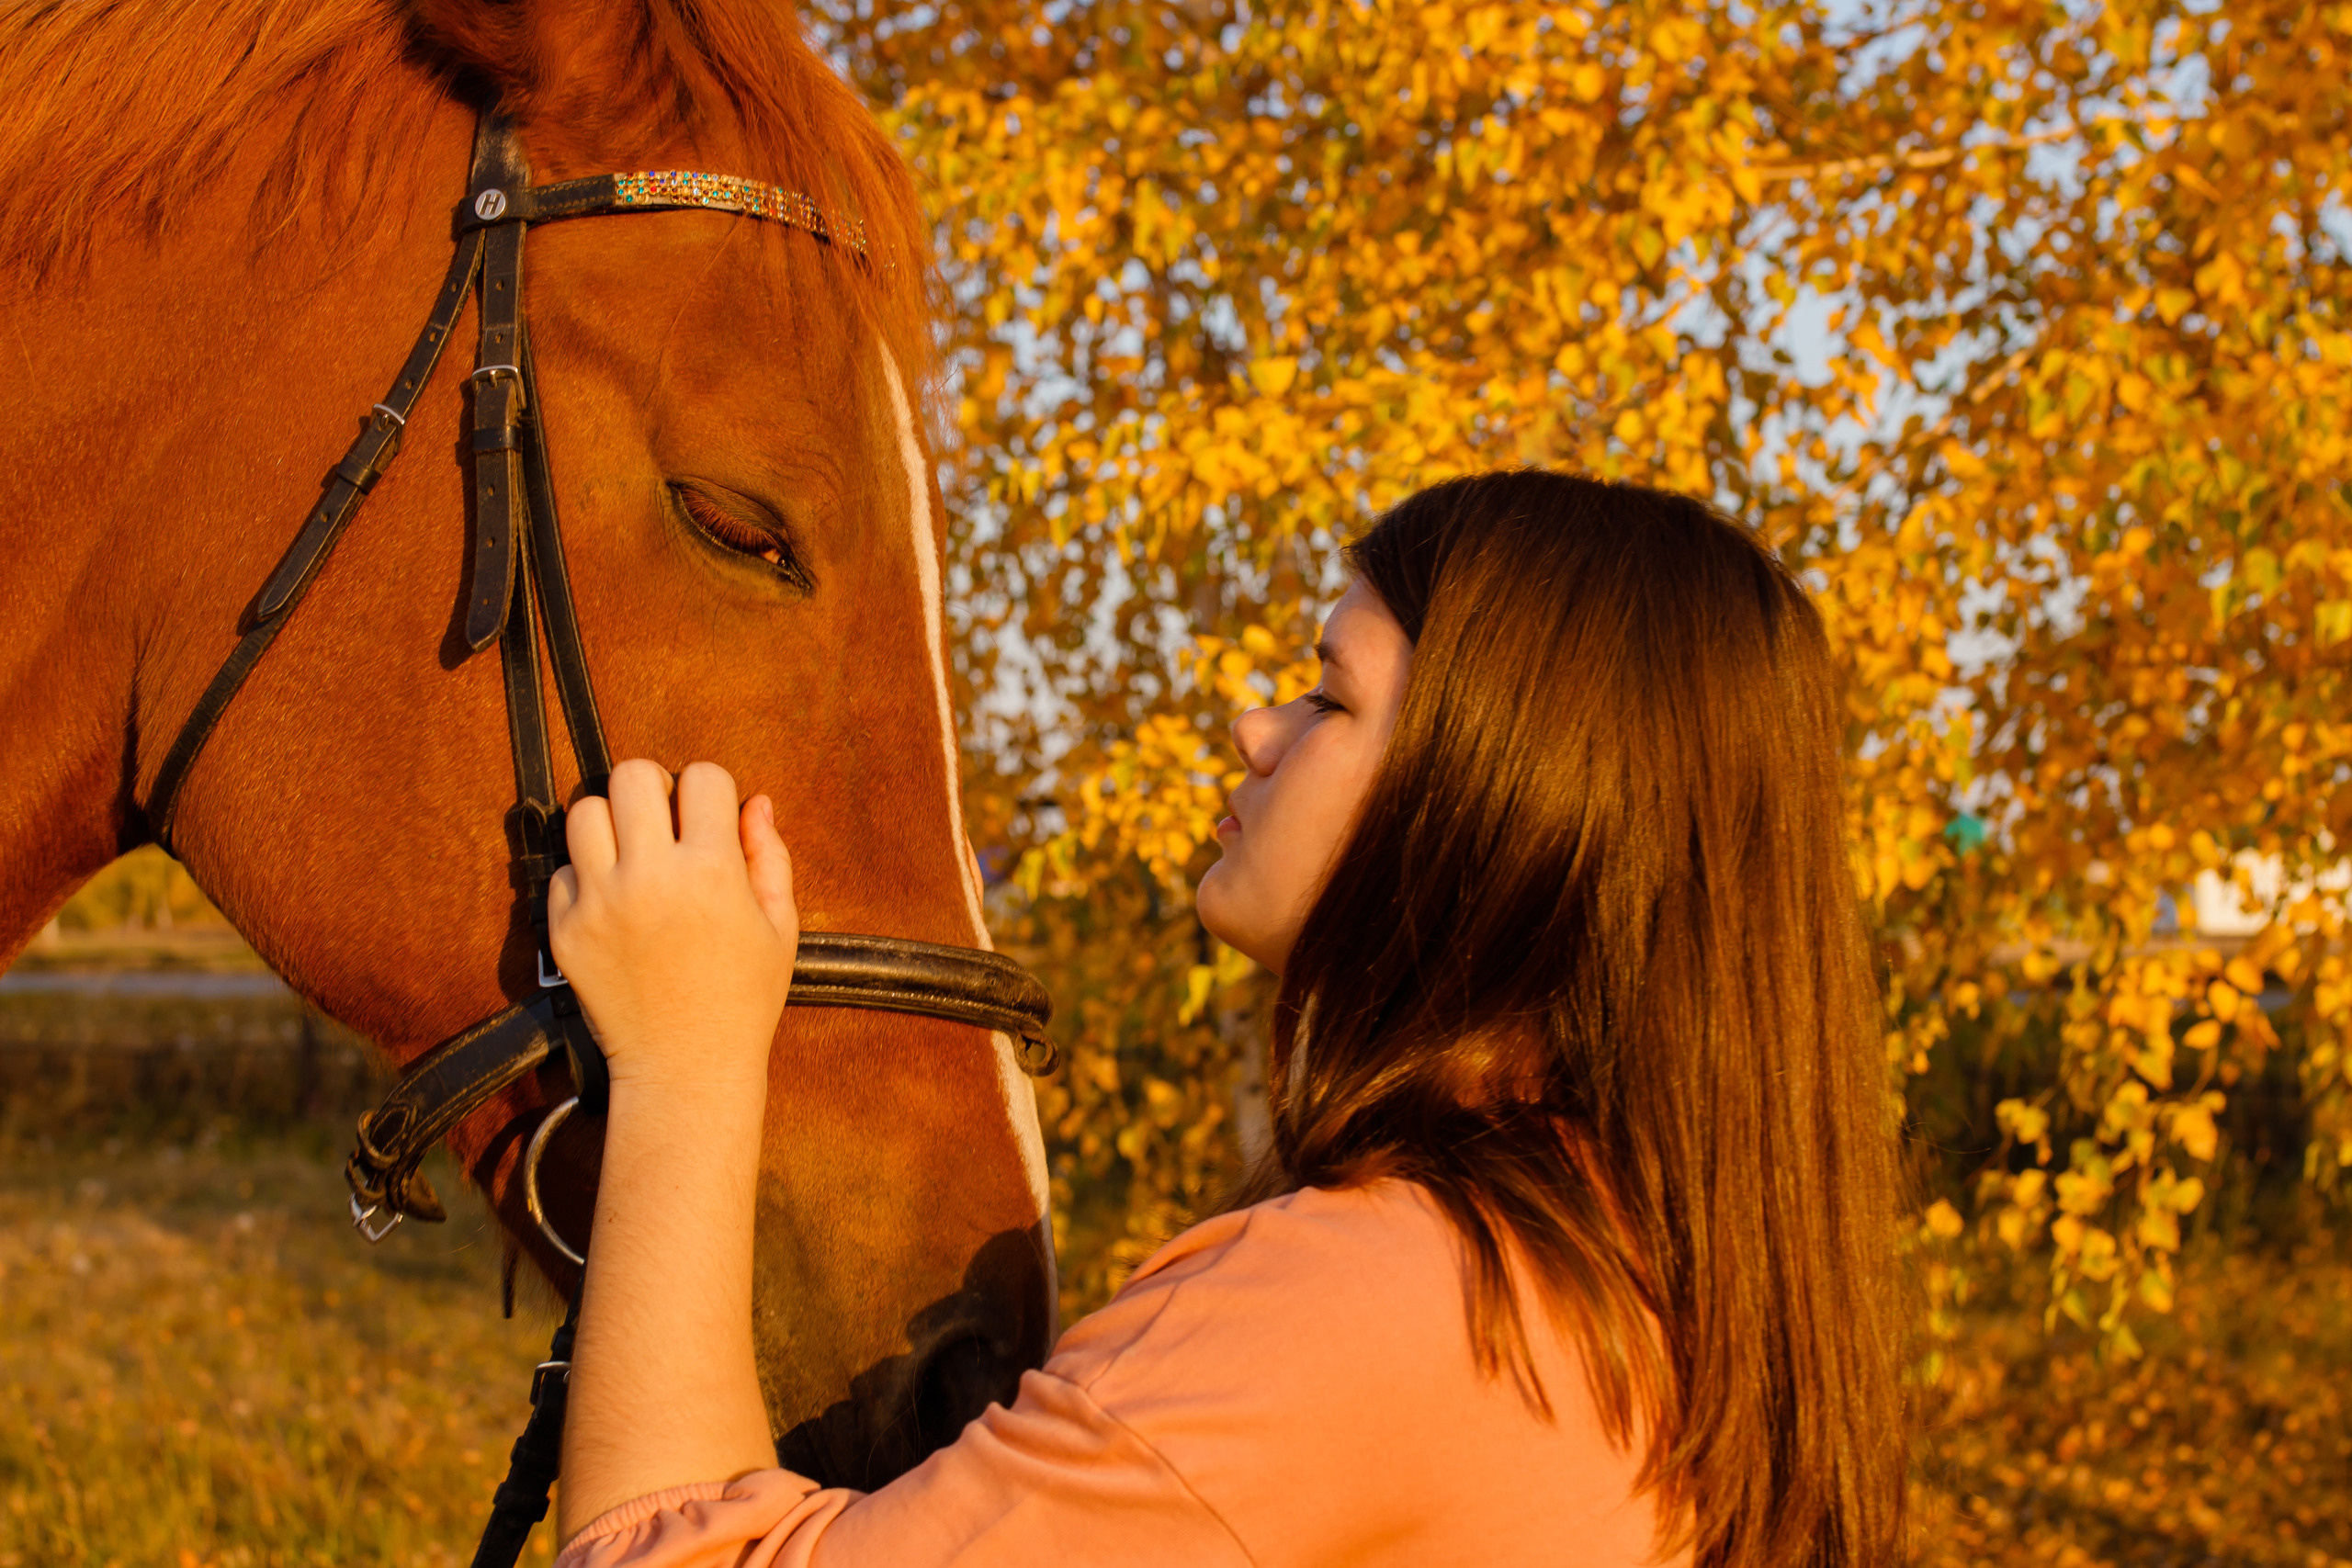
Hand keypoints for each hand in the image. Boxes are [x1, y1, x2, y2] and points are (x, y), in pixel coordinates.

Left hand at [546, 758, 798, 1095]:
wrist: (684, 1067)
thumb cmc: (742, 1000)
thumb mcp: (779, 927)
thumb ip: (770, 856)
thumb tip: (755, 802)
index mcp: (712, 871)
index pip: (703, 776)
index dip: (712, 791)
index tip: (711, 818)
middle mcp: (651, 877)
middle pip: (631, 775)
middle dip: (653, 788)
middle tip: (663, 821)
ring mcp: (601, 902)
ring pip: (585, 811)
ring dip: (612, 824)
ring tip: (632, 855)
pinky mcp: (566, 929)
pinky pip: (563, 870)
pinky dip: (586, 877)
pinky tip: (614, 904)